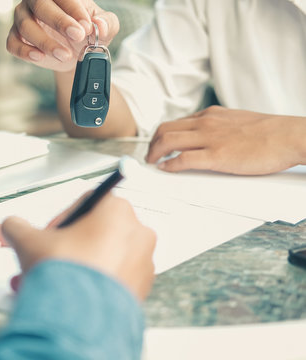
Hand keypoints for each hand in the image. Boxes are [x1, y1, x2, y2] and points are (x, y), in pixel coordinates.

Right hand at [3, 193, 155, 299]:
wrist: (80, 321)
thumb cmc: (64, 275)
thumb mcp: (28, 241)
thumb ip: (18, 227)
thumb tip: (12, 226)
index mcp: (117, 210)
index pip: (86, 203)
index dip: (62, 219)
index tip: (49, 235)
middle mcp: (137, 233)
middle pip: (96, 232)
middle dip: (68, 247)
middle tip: (49, 261)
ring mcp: (143, 263)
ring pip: (105, 258)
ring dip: (79, 266)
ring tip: (54, 283)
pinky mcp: (141, 290)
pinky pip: (114, 281)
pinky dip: (94, 285)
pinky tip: (71, 297)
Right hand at [7, 0, 118, 71]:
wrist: (75, 53)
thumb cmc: (87, 33)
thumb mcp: (105, 28)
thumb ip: (107, 23)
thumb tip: (99, 25)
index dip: (74, 10)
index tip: (87, 27)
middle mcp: (37, 2)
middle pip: (41, 5)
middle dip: (60, 22)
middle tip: (78, 37)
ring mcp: (23, 19)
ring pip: (25, 26)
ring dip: (46, 42)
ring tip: (65, 54)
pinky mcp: (16, 38)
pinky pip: (13, 43)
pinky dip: (25, 51)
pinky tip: (40, 57)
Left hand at [146, 106, 305, 174]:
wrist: (289, 136)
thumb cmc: (269, 132)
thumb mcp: (237, 121)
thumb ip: (218, 126)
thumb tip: (207, 136)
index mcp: (211, 115)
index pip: (176, 122)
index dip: (161, 135)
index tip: (156, 144)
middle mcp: (205, 123)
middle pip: (164, 129)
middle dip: (151, 144)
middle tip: (149, 156)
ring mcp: (209, 139)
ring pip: (168, 141)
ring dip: (154, 153)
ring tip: (152, 164)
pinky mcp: (216, 156)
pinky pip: (182, 159)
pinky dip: (169, 165)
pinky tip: (165, 169)